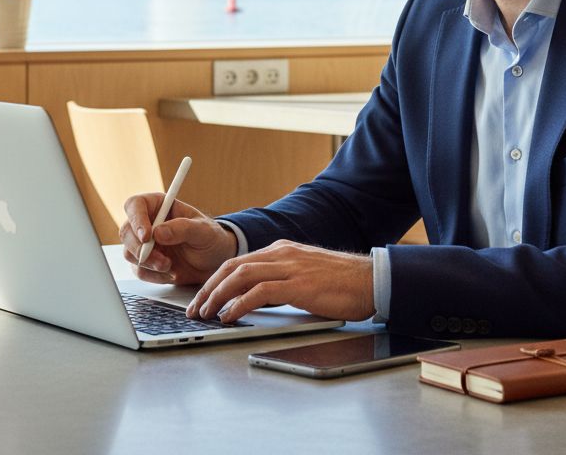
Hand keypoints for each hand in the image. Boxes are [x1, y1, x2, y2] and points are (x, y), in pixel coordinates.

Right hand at [120, 192, 237, 285]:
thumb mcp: (203, 230)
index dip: (136, 219)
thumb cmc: (210, 238)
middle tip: (162, 260)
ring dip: (148, 264)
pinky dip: (154, 275)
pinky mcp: (146, 262)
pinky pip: (138, 270)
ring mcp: (145, 244)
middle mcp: (148, 222)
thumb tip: (158, 232)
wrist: (214, 262)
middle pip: (126, 231)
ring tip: (170, 266)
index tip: (147, 236)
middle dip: (141, 249)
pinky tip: (171, 272)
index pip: (135, 205)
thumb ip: (182, 228)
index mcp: (159, 206)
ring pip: (129, 252)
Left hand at [185, 240, 374, 322]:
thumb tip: (255, 299)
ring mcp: (289, 267)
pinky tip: (230, 315)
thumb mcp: (303, 276)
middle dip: (209, 288)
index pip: (238, 262)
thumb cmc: (341, 283)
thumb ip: (280, 281)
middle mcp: (281, 254)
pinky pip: (261, 292)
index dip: (216, 280)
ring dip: (218, 295)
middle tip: (194, 308)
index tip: (202, 297)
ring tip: (205, 313)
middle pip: (233, 266)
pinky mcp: (298, 284)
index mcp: (281, 250)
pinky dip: (240, 303)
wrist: (371, 280)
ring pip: (241, 276)